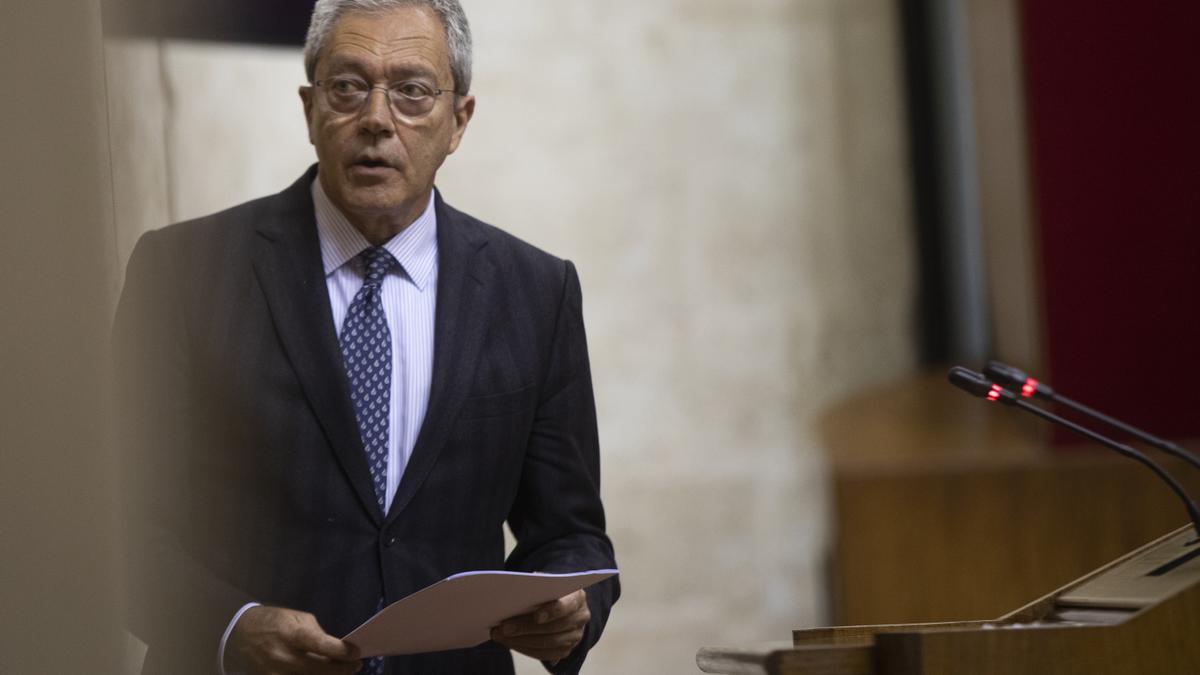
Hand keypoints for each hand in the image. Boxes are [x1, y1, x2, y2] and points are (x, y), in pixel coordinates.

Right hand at [227, 606, 360, 674]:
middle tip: (356, 665)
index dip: (341, 651)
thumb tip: (336, 649)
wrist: (239, 635)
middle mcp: (283, 657)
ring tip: (342, 671)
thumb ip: (317, 634)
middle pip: (319, 670)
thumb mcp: (297, 617)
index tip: (356, 653)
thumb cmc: (273, 622)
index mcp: (291, 634)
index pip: (321, 645)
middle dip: (342, 669)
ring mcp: (276, 674)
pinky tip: (322, 674)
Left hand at [490, 589, 589, 663]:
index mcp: (577, 597)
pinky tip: (510, 642)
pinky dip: (525, 649)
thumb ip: (536, 586)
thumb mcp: (546, 583)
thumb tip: (514, 590)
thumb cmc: (550, 591)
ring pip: (549, 643)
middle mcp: (580, 618)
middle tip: (503, 628)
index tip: (536, 617)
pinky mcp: (565, 650)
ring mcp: (575, 636)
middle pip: (554, 627)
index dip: (552, 612)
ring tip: (501, 636)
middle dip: (526, 628)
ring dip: (522, 641)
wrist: (564, 605)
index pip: (567, 606)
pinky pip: (545, 654)